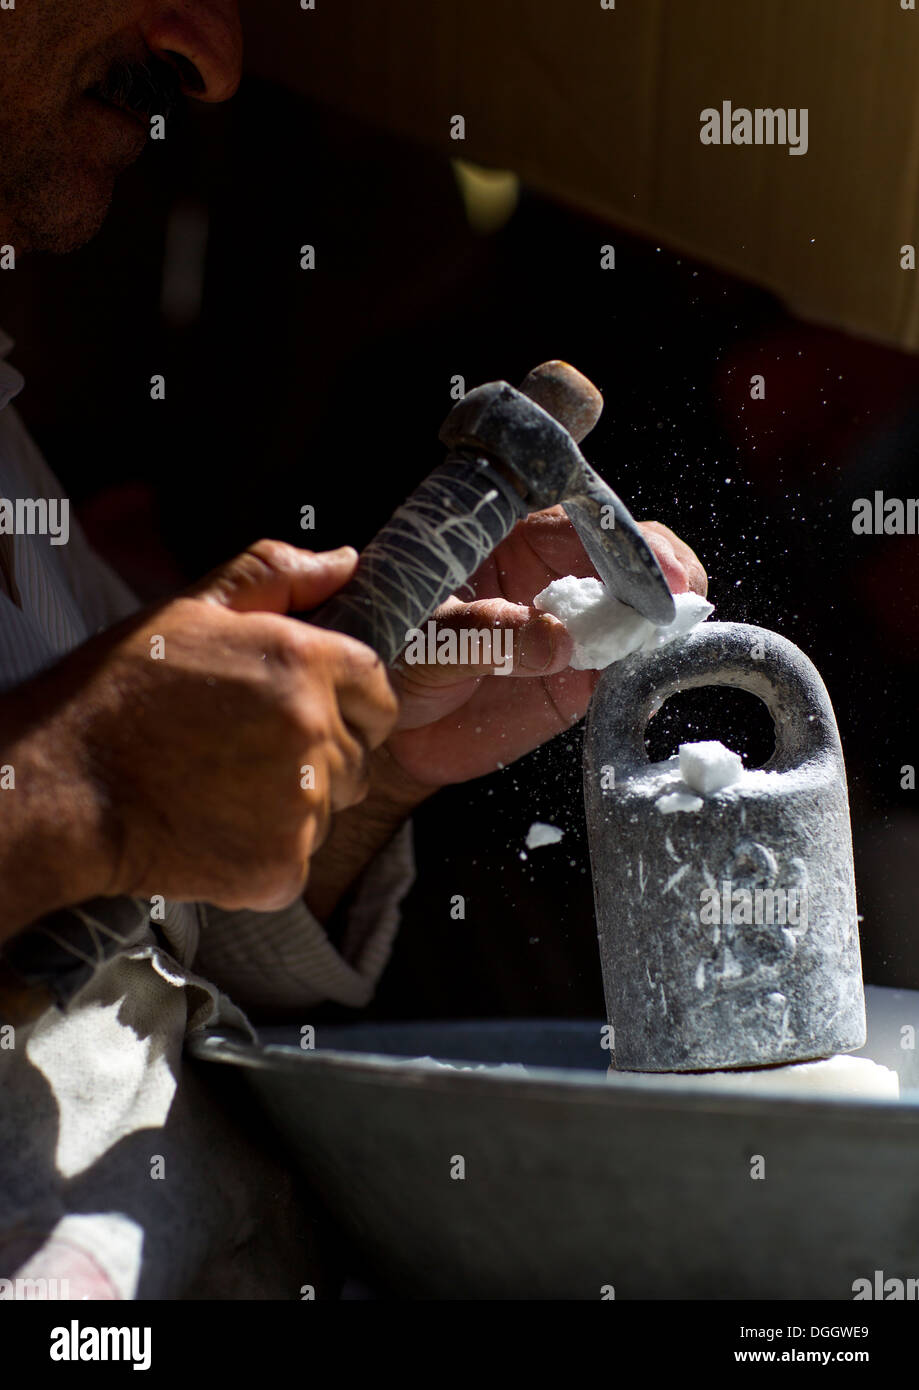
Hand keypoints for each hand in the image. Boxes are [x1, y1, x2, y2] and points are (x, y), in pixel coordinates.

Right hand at [0, 541, 397, 933]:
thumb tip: (346, 563)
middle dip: (322, 754)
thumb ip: (276, 576)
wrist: (62, 785)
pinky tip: (214, 826)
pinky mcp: (280, 865)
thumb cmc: (118, 693)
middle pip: (360, 755)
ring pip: (331, 810)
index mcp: (305, 662)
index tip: (309, 712)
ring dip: (294, 805)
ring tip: (223, 786)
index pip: (379, 690)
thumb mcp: (192, 610)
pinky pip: (299, 859)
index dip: (350, 702)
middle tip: (248, 750)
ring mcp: (302, 805)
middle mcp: (315, 731)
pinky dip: (266, 852)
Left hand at [384, 509, 706, 787]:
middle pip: (628, 552)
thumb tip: (559, 638)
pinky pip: (631, 660)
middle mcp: (550, 571)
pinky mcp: (583, 674)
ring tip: (673, 638)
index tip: (655, 564)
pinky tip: (657, 674)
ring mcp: (573, 622)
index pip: (581, 515)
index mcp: (509, 535)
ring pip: (639, 604)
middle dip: (664, 568)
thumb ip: (486, 634)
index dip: (626, 534)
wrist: (393, 733)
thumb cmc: (395, 661)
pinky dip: (653, 664)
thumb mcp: (426, 640)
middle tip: (679, 600)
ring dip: (667, 617)